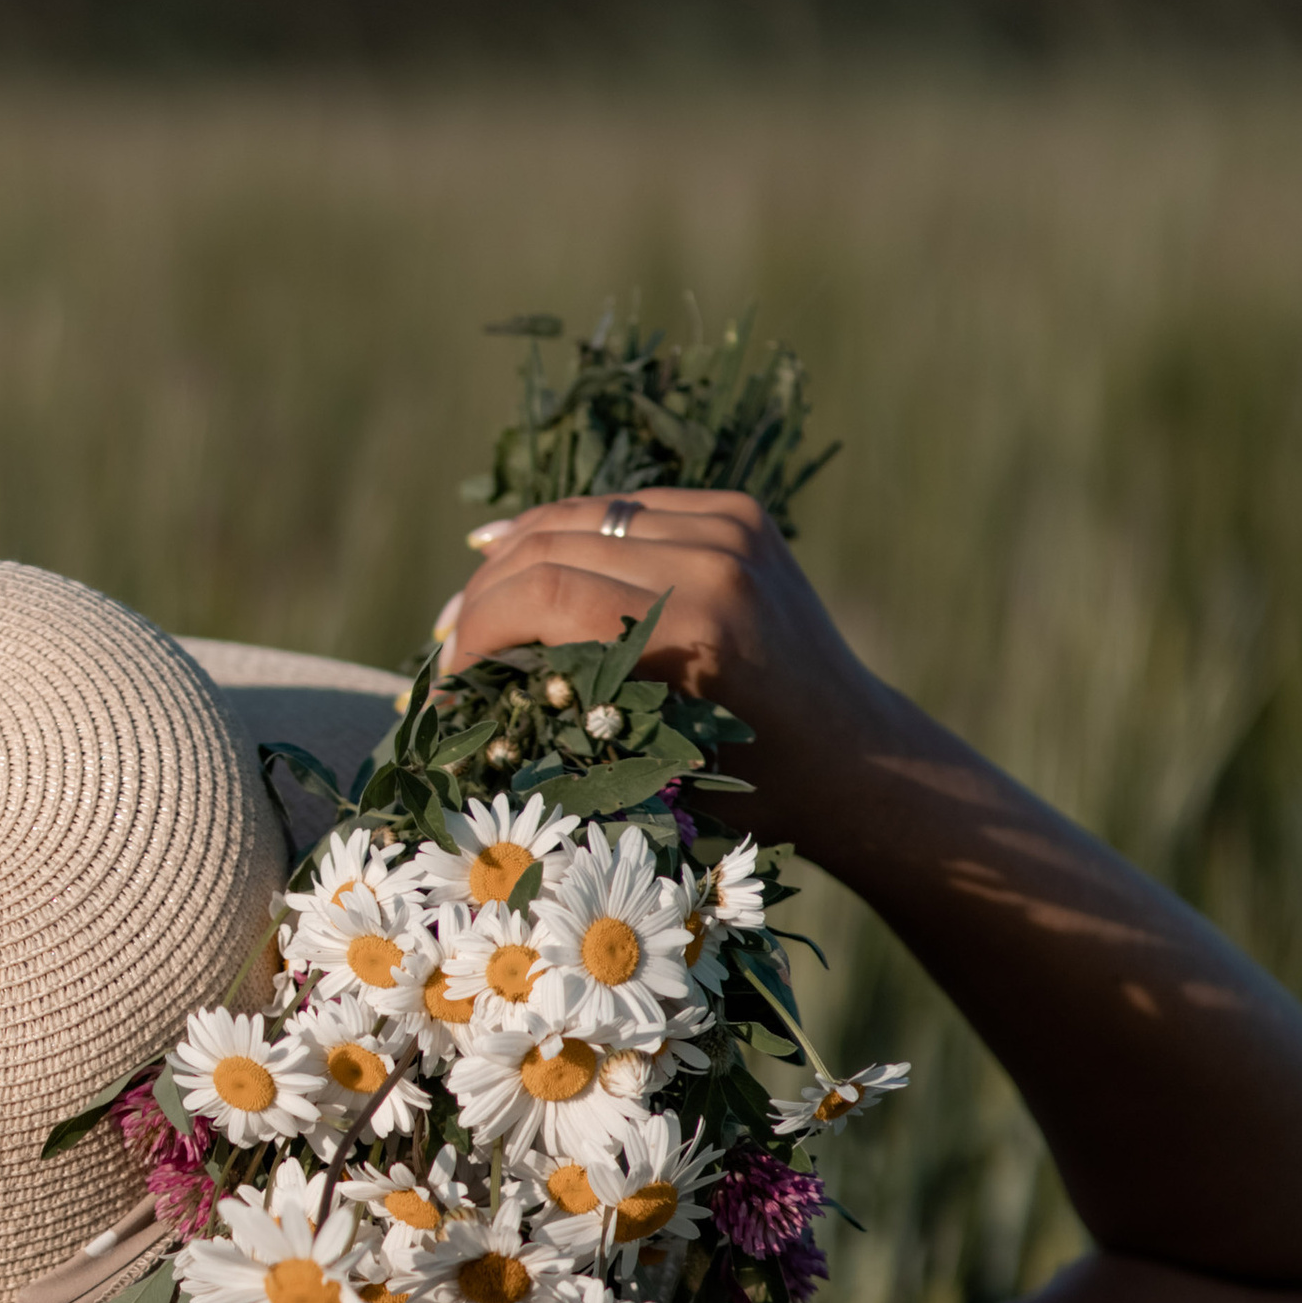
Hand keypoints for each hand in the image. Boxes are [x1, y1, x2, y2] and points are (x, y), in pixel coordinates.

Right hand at [434, 489, 889, 854]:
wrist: (855, 756)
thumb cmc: (752, 793)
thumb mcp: (650, 772)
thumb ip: (564, 717)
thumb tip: (454, 693)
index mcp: (695, 630)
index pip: (544, 596)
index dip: (476, 636)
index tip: (446, 689)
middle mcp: (713, 559)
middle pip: (550, 545)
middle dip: (482, 600)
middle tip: (447, 656)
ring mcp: (729, 525)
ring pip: (579, 515)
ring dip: (510, 561)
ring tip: (468, 614)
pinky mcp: (736, 513)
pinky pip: (622, 509)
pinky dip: (563, 536)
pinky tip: (517, 560)